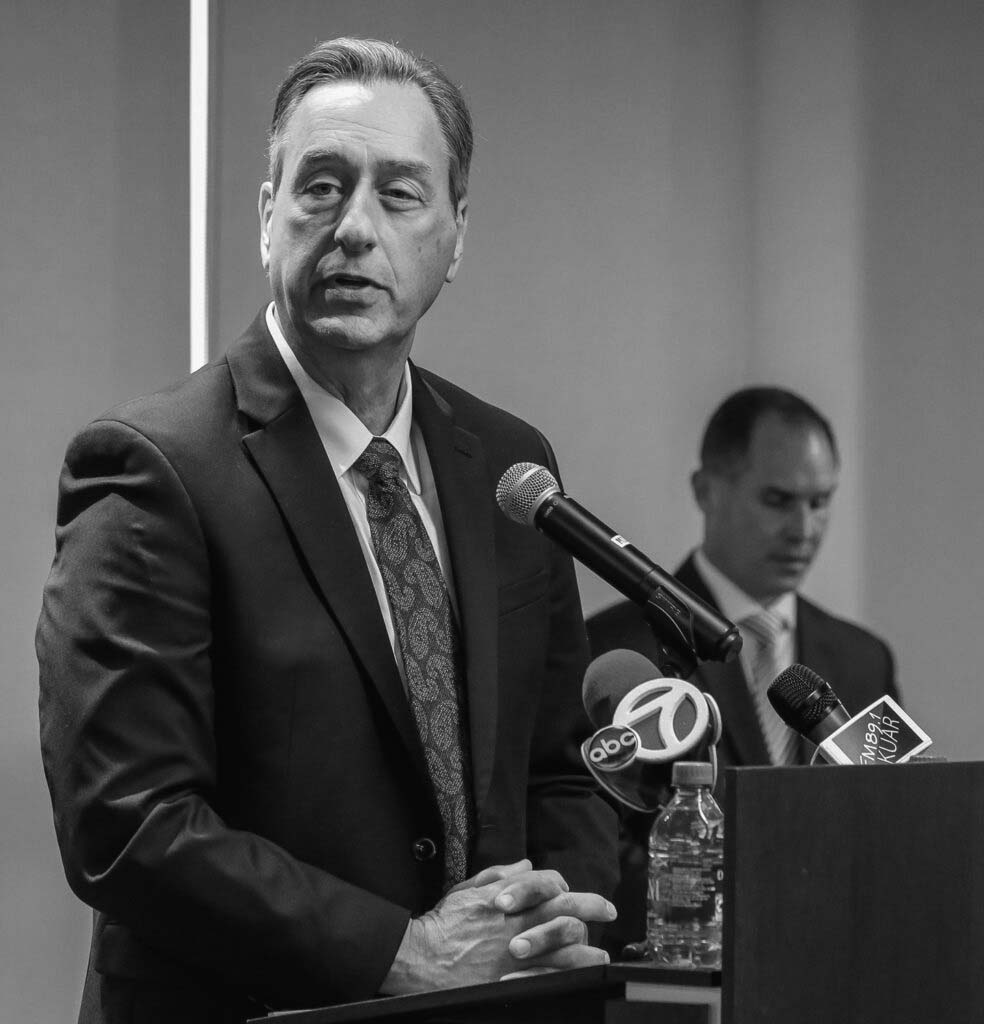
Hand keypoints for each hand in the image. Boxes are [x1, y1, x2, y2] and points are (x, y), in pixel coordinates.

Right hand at [380, 861, 615, 993]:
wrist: (422, 957)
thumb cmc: (443, 923)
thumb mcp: (469, 889)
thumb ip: (500, 875)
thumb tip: (527, 864)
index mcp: (508, 897)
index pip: (547, 882)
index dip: (564, 884)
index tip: (571, 889)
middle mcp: (518, 920)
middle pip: (566, 909)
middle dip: (591, 907)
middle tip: (607, 909)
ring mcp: (520, 950)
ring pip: (567, 945)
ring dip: (589, 947)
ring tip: (603, 952)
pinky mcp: (517, 976)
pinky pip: (553, 975)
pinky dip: (572, 974)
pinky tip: (584, 975)